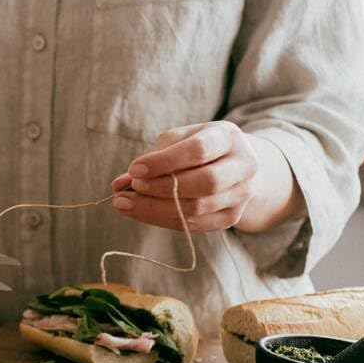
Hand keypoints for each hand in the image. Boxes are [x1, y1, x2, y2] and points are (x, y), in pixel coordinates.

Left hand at [110, 121, 301, 232]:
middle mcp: (243, 166)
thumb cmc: (198, 148)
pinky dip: (163, 220)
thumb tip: (120, 184)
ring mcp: (241, 195)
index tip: (134, 169)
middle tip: (132, 188)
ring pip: (198, 208)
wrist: (235, 166)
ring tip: (126, 203)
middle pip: (205, 183)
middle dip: (162, 188)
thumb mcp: (178, 140)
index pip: (198, 150)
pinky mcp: (232, 217)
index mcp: (228, 137)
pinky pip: (195, 225)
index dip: (164, 161)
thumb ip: (152, 158)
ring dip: (156, 208)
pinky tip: (141, 213)